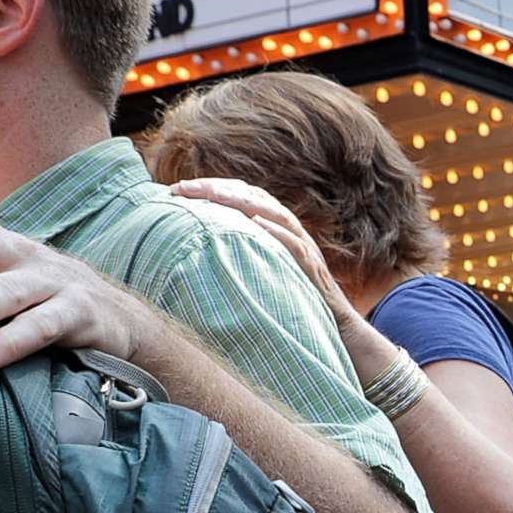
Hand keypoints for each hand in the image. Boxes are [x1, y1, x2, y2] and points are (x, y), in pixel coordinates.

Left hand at [171, 177, 357, 328]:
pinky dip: (276, 231)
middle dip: (216, 187)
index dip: (211, 187)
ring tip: (210, 194)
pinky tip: (255, 222)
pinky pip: (295, 244)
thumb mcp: (261, 270)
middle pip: (254, 197)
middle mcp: (290, 231)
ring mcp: (303, 247)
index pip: (243, 195)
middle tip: (181, 187)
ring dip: (240, 201)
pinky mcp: (312, 268)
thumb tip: (198, 248)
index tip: (177, 189)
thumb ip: (241, 253)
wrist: (335, 325)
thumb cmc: (293, 300)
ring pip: (273, 213)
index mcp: (276, 228)